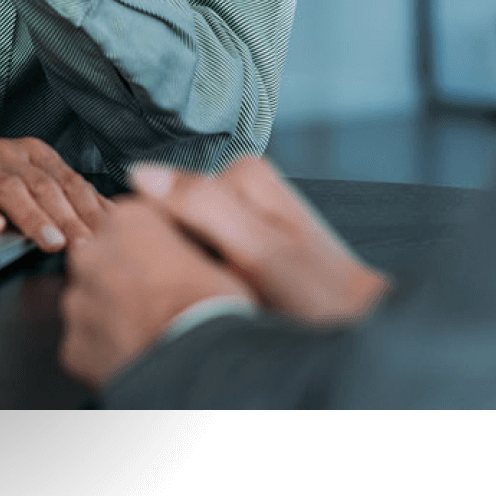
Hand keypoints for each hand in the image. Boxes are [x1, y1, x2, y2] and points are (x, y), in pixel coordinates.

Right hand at [0, 123, 112, 252]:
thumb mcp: (22, 173)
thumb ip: (57, 193)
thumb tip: (104, 222)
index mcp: (33, 154)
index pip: (71, 182)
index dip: (94, 210)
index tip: (116, 237)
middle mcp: (8, 157)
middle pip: (45, 187)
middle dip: (71, 220)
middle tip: (91, 249)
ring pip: (10, 191)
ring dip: (34, 217)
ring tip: (51, 242)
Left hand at [59, 197, 258, 388]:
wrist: (203, 368)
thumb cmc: (215, 308)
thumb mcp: (216, 250)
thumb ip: (183, 236)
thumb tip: (181, 242)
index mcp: (128, 220)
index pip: (127, 221)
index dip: (149, 244)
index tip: (167, 263)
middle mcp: (93, 255)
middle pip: (99, 257)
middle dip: (120, 273)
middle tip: (156, 298)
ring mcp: (78, 302)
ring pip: (89, 301)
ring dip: (110, 312)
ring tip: (149, 330)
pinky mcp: (73, 346)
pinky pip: (86, 343)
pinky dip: (105, 349)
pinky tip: (136, 354)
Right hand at [128, 155, 393, 324]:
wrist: (354, 324)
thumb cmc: (318, 294)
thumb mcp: (259, 250)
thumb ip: (204, 205)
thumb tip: (141, 173)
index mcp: (242, 171)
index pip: (162, 194)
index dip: (163, 238)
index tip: (189, 270)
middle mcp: (240, 184)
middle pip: (173, 216)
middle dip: (181, 254)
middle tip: (215, 285)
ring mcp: (241, 211)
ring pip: (183, 238)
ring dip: (193, 268)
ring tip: (225, 291)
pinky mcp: (241, 238)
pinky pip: (200, 253)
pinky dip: (205, 276)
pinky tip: (226, 294)